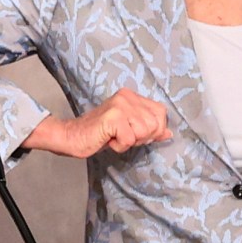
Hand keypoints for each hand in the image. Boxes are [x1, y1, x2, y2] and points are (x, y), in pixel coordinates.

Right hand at [22, 89, 171, 158]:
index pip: (161, 113)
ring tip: (114, 137)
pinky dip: (120, 146)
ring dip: (129, 142)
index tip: (135, 134)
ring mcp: (120, 105)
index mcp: (132, 96)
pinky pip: (130, 139)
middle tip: (122, 136)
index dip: (153, 130)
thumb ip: (149, 130)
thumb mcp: (129, 130)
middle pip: (155, 124)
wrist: (72, 137)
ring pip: (144, 132)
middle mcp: (127, 96)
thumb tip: (169, 134)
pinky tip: (108, 139)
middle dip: (141, 138)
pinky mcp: (113, 116)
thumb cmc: (100, 135)